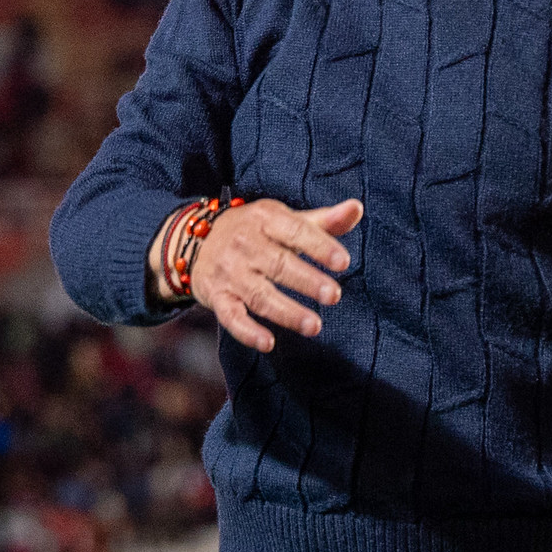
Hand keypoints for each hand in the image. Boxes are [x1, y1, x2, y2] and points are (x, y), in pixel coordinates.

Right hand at [153, 197, 361, 351]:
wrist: (194, 239)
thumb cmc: (253, 230)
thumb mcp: (283, 219)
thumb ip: (322, 220)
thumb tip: (356, 208)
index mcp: (264, 219)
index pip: (295, 231)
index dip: (320, 246)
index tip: (343, 261)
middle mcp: (245, 244)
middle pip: (279, 265)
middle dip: (307, 281)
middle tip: (334, 296)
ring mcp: (230, 272)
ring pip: (260, 295)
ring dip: (287, 312)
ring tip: (314, 326)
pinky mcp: (217, 297)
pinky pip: (231, 316)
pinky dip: (247, 331)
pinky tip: (268, 343)